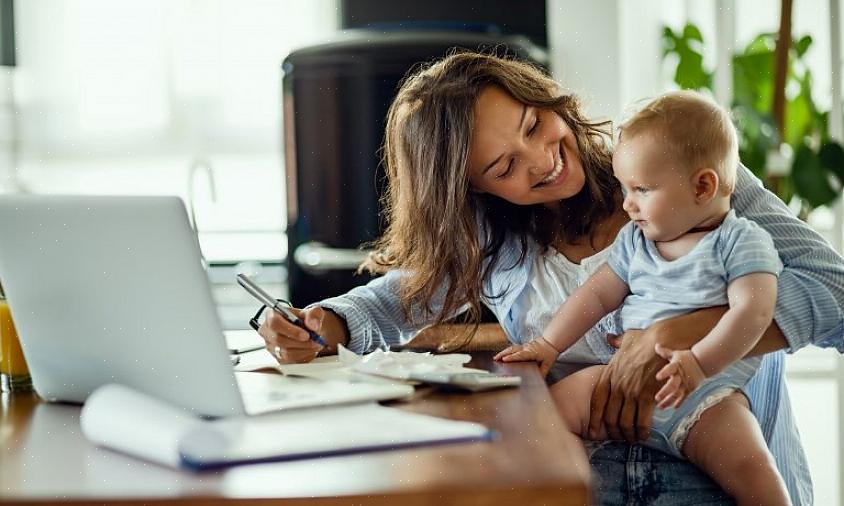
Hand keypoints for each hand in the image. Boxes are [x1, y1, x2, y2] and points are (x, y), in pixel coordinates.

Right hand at [258, 306, 325, 363]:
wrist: (308, 331)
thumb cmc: (306, 320)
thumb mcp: (313, 312)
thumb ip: (314, 315)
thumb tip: (313, 325)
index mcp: (272, 315)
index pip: (275, 323)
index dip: (291, 330)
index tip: (306, 334)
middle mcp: (268, 331)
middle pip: (279, 340)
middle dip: (301, 342)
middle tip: (316, 341)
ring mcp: (271, 346)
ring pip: (285, 353)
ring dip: (304, 350)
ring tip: (316, 344)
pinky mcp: (278, 358)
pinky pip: (290, 362)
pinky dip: (304, 357)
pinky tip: (310, 350)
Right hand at [494, 337, 559, 376]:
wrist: (551, 342)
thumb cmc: (549, 353)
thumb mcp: (548, 364)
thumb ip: (543, 372)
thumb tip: (538, 380)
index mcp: (532, 352)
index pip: (520, 355)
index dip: (512, 357)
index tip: (504, 359)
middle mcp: (526, 348)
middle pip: (512, 350)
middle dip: (503, 354)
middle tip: (495, 359)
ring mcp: (524, 346)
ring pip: (512, 348)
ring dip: (503, 352)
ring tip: (496, 358)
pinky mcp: (523, 346)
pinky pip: (513, 348)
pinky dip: (507, 351)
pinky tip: (503, 355)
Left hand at [589, 307, 725, 441]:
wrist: (662, 340)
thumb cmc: (645, 339)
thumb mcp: (626, 339)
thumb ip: (616, 342)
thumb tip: (609, 338)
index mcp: (609, 374)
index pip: (596, 401)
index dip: (594, 418)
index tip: (593, 431)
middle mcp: (617, 385)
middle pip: (610, 416)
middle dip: (613, 431)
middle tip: (618, 438)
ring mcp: (631, 391)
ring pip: (625, 422)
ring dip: (628, 434)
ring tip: (632, 439)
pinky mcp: (646, 396)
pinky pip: (642, 420)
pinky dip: (642, 431)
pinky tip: (644, 435)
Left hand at [654, 344, 706, 408]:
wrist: (703, 362)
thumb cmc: (687, 357)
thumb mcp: (676, 354)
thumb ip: (665, 352)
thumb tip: (656, 345)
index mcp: (676, 366)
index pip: (669, 369)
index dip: (664, 373)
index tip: (657, 377)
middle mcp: (681, 376)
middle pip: (672, 385)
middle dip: (665, 392)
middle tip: (657, 398)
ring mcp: (686, 383)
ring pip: (677, 394)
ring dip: (669, 401)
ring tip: (660, 407)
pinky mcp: (690, 389)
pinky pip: (684, 397)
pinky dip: (679, 403)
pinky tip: (673, 407)